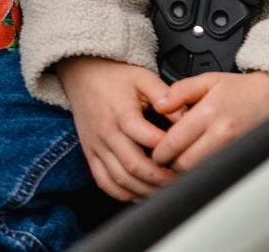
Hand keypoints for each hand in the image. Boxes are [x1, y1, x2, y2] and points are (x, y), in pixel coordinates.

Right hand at [56, 56, 178, 201]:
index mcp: (122, 113)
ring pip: (119, 180)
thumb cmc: (115, 75)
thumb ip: (165, 95)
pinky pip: (104, 182)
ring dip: (142, 190)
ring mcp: (96, 147)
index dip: (166, 148)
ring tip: (163, 191)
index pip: (146, 137)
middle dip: (158, 178)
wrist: (83, 73)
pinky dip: (122, 194)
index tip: (183, 152)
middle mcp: (107, 133)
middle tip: (177, 179)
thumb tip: (186, 116)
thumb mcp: (144, 77)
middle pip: (133, 165)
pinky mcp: (90, 154)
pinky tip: (139, 194)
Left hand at [150, 70, 268, 172]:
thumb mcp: (209, 80)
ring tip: (181, 160)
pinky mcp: (239, 159)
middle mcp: (221, 134)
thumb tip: (159, 105)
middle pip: (184, 163)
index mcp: (209, 112)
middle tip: (165, 158)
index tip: (155, 151)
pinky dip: (203, 171)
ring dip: (186, 170)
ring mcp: (231, 149)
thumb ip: (181, 91)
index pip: (174, 142)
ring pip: (198, 172)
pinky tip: (199, 162)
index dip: (159, 151)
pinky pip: (214, 172)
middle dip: (170, 164)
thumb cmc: (242, 89)